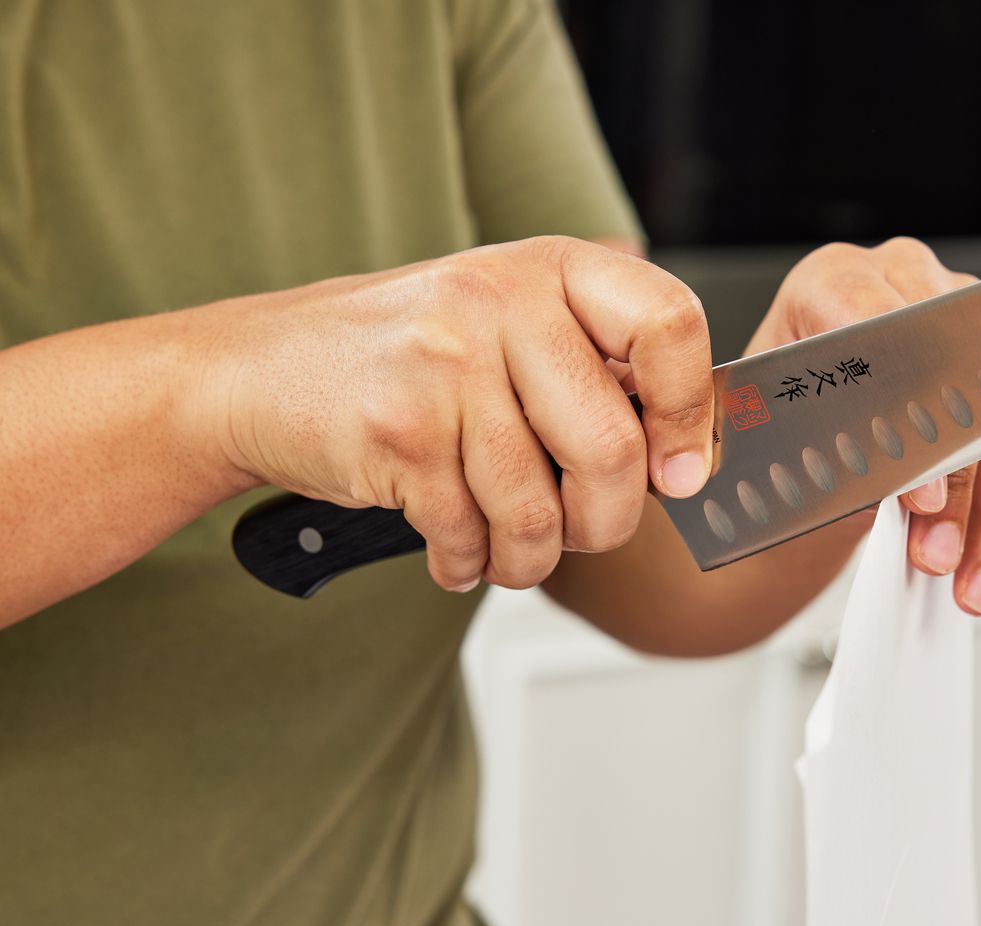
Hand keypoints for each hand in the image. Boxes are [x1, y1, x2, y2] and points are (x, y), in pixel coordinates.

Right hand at [199, 237, 713, 591]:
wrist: (254, 372)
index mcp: (550, 268)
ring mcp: (444, 361)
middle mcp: (500, 299)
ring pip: (539, 511)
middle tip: (579, 532)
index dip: (690, 412)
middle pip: (614, 448)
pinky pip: (470, 535)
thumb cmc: (403, 361)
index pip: (670, 322)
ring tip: (506, 549)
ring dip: (529, 558)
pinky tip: (453, 547)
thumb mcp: (506, 327)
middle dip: (605, 522)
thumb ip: (593, 373)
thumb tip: (683, 460)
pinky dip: (468, 564)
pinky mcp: (396, 429)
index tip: (680, 471)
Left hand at [744, 238, 980, 614]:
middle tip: (935, 551)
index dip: (899, 412)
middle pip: (956, 379)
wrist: (799, 446)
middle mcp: (906, 286)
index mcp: (832, 283)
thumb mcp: (770, 441)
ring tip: (965, 577)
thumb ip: (818, 456)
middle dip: (953, 484)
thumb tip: (876, 498)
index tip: (911, 492)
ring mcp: (966, 320)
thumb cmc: (775, 432)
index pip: (875, 325)